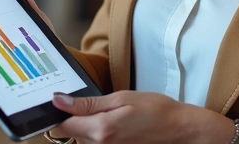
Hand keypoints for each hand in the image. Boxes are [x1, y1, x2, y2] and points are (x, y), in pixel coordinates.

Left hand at [51, 91, 236, 143]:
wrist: (180, 130)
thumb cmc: (156, 110)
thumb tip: (59, 101)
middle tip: (101, 107)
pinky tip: (119, 128)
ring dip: (91, 129)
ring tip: (114, 117)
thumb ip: (87, 103)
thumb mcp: (121, 98)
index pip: (62, 126)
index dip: (60, 113)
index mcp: (101, 129)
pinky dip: (102, 136)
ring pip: (84, 140)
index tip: (64, 103)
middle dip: (78, 120)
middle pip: (72, 134)